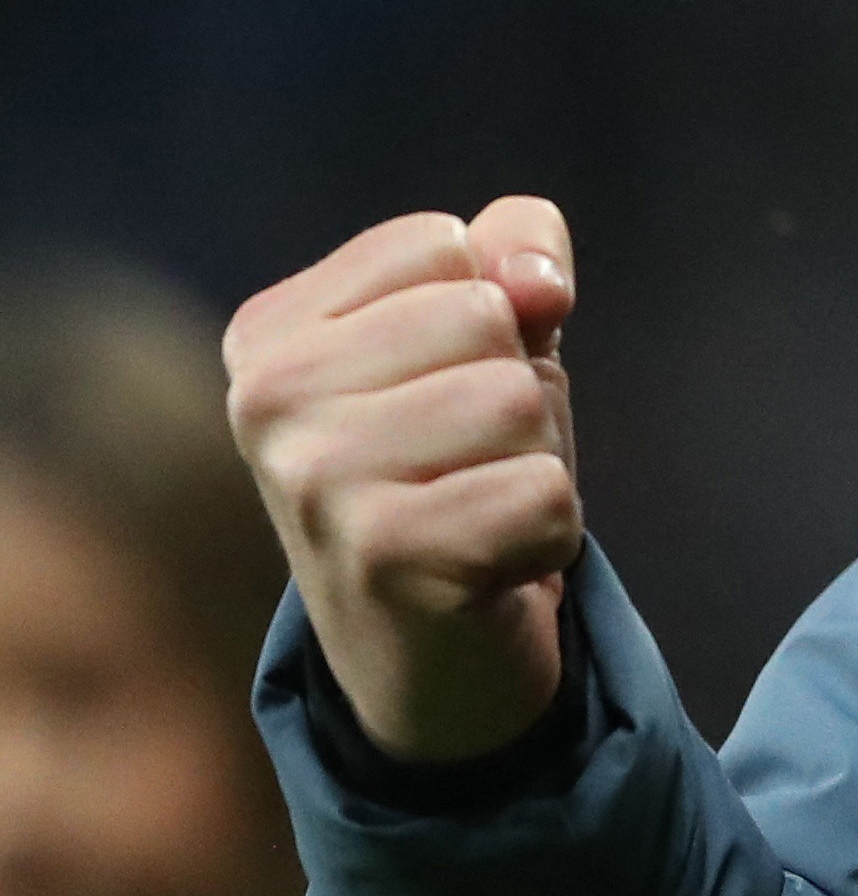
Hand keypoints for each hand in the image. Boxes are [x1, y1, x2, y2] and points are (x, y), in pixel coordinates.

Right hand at [225, 198, 583, 761]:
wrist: (429, 651)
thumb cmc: (457, 467)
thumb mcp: (486, 336)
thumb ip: (516, 253)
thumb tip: (537, 280)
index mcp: (271, 335)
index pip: (442, 244)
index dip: (491, 310)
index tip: (443, 386)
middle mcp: (268, 401)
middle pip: (487, 319)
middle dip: (519, 391)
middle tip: (467, 464)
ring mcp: (316, 482)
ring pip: (519, 401)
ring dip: (535, 461)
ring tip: (476, 508)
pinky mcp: (385, 557)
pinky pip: (545, 494)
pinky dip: (551, 531)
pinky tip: (490, 565)